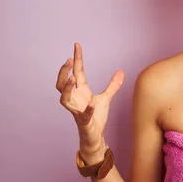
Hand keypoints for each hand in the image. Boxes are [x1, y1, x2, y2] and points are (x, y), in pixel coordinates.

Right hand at [56, 43, 124, 157]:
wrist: (95, 136)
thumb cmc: (96, 117)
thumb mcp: (106, 98)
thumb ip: (113, 85)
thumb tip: (121, 71)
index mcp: (80, 91)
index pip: (76, 72)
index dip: (76, 58)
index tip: (77, 45)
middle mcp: (75, 99)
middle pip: (61, 83)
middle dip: (63, 71)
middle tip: (69, 60)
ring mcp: (77, 111)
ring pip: (64, 98)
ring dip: (67, 88)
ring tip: (72, 78)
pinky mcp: (83, 122)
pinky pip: (83, 116)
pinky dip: (87, 110)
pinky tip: (92, 103)